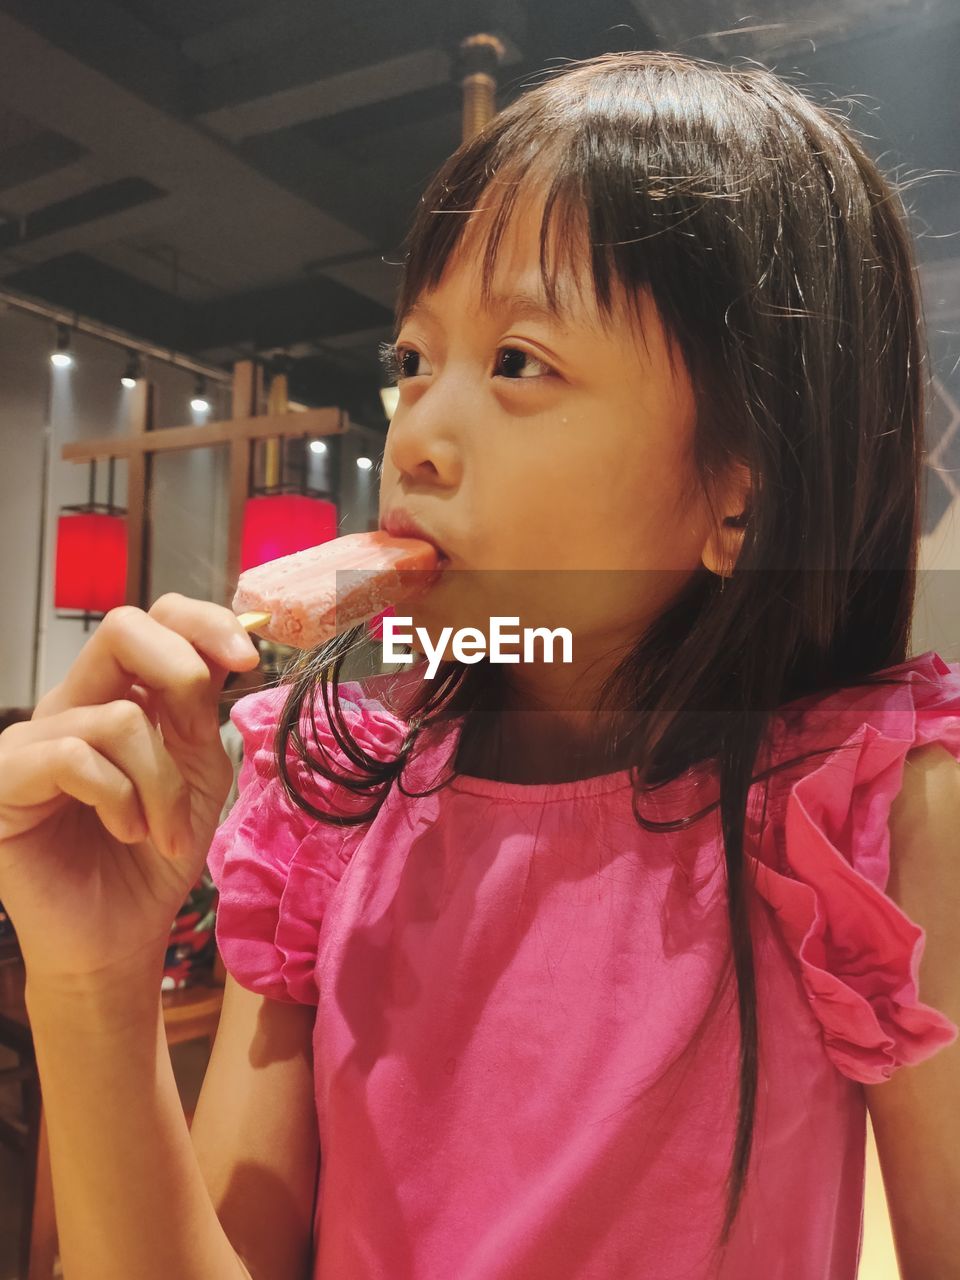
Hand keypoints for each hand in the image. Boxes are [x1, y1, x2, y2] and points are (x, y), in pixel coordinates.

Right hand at [0, 595, 260, 985]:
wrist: (120, 935)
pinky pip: (75, 758)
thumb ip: (199, 708)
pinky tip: (127, 833)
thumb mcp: (197, 771)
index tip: (248, 660)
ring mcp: (30, 740)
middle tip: (201, 735)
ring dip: (162, 784)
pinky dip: (121, 800)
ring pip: (118, 716)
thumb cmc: (156, 854)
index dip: (204, 623)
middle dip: (181, 672)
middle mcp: (71, 705)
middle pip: (122, 629)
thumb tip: (219, 650)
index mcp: (118, 694)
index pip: (154, 619)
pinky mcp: (3, 781)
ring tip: (163, 832)